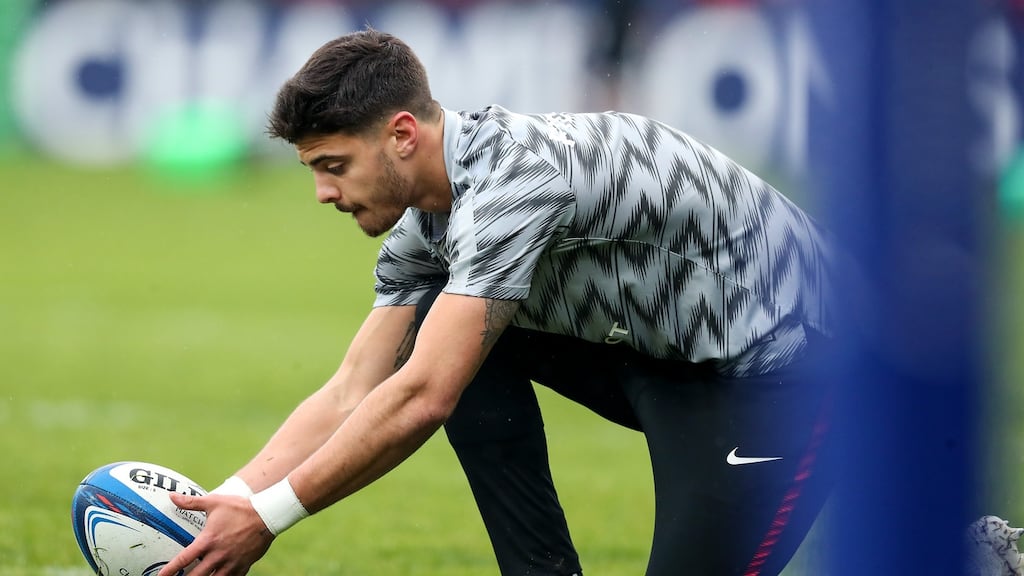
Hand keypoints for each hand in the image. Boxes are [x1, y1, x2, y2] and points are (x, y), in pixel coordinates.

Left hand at [157, 492, 274, 575]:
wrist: (268, 515)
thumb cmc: (240, 507)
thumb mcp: (214, 502)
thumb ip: (191, 502)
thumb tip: (171, 496)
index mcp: (208, 541)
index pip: (183, 560)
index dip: (169, 571)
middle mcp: (218, 555)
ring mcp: (231, 563)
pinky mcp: (243, 566)